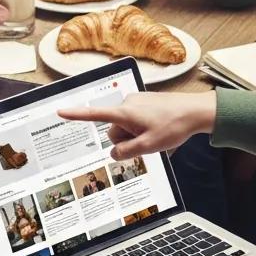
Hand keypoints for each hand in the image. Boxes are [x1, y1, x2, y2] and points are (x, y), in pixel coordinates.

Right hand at [58, 91, 216, 160]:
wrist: (195, 111)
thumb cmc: (173, 127)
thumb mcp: (149, 146)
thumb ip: (127, 152)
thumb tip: (113, 153)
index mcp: (124, 113)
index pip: (95, 115)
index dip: (76, 114)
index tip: (60, 112)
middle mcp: (126, 104)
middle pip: (114, 129)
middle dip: (126, 139)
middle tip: (147, 141)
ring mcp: (136, 102)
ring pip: (126, 125)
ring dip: (136, 134)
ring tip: (157, 134)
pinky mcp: (144, 102)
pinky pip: (135, 120)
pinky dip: (143, 128)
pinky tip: (159, 130)